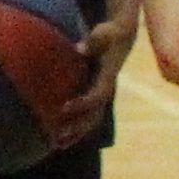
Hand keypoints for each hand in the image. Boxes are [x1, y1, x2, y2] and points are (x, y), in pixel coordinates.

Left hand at [53, 14, 138, 145]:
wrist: (123, 38)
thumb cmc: (110, 34)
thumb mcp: (105, 33)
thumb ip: (94, 41)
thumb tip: (79, 49)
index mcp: (108, 77)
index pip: (97, 95)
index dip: (83, 103)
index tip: (64, 108)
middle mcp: (106, 90)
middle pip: (94, 115)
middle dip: (77, 127)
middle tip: (57, 137)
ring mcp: (102, 94)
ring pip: (91, 120)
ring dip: (75, 133)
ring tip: (56, 145)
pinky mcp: (96, 94)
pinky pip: (87, 115)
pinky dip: (76, 126)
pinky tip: (60, 136)